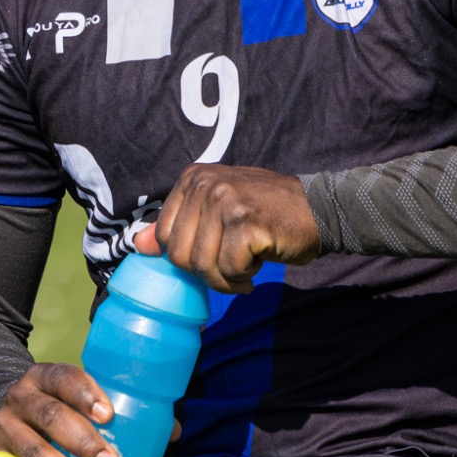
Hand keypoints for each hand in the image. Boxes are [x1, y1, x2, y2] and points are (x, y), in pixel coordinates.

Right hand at [0, 364, 119, 456]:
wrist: (4, 421)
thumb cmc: (53, 414)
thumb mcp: (69, 401)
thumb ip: (105, 414)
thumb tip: (167, 435)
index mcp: (44, 378)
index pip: (64, 378)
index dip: (85, 394)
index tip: (107, 416)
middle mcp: (20, 398)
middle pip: (49, 415)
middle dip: (81, 440)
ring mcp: (2, 428)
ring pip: (29, 449)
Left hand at [137, 163, 319, 292]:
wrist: (318, 210)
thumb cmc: (266, 214)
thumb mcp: (217, 211)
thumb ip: (180, 225)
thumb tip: (138, 244)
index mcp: (193, 178)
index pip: (165, 235)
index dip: (187, 256)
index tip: (212, 254)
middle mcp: (206, 183)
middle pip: (180, 254)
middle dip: (206, 272)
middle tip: (232, 266)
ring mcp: (226, 200)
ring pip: (203, 266)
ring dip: (226, 279)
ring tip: (245, 268)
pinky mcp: (246, 222)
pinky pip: (229, 270)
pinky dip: (243, 278)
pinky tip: (258, 264)